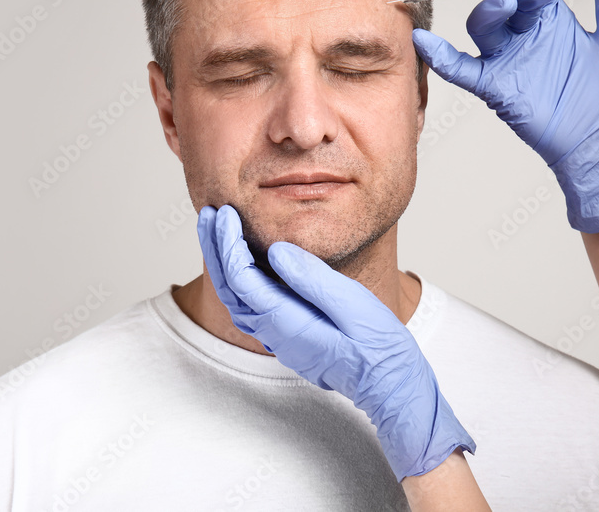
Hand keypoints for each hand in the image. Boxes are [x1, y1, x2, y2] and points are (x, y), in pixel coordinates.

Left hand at [196, 205, 473, 481]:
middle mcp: (275, 334)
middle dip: (216, 248)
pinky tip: (244, 261)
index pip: (241, 279)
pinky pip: (251, 305)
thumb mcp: (350, 304)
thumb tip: (274, 250)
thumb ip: (310, 278)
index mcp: (287, 322)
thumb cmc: (378, 346)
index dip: (227, 244)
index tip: (225, 214)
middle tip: (208, 214)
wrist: (389, 385)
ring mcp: (279, 339)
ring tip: (218, 231)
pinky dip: (238, 278)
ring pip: (236, 299)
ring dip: (224, 263)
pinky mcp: (288, 337)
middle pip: (229, 288)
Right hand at [412, 0, 598, 232]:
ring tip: (506, 7)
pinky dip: (439, 56)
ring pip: (483, 28)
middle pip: (506, 2)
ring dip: (488, 13)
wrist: (598, 139)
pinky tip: (425, 40)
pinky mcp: (492, 86)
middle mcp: (523, 36)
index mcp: (548, 20)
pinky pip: (459, 69)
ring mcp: (505, 60)